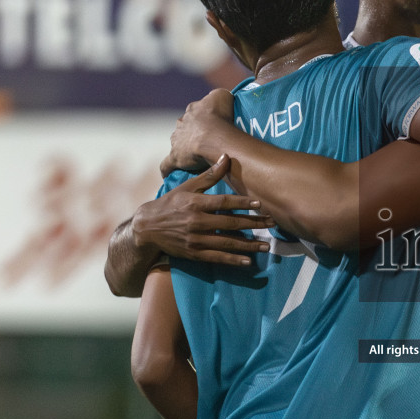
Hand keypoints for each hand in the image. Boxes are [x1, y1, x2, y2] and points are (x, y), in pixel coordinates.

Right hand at [133, 156, 274, 266]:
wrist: (147, 228)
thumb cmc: (170, 204)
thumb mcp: (187, 187)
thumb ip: (209, 176)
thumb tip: (226, 157)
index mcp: (195, 204)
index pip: (223, 203)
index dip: (242, 204)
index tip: (259, 204)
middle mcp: (196, 222)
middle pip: (230, 224)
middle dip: (253, 224)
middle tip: (272, 224)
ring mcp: (195, 240)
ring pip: (227, 243)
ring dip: (248, 245)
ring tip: (266, 246)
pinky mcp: (194, 253)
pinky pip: (217, 257)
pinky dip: (232, 259)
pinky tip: (247, 261)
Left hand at [164, 89, 236, 174]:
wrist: (213, 137)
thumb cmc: (220, 117)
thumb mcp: (222, 96)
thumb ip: (218, 95)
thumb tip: (217, 99)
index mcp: (193, 110)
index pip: (195, 113)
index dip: (203, 119)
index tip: (212, 126)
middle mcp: (182, 124)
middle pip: (186, 128)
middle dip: (193, 133)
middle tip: (207, 142)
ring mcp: (176, 141)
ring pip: (178, 144)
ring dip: (184, 149)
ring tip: (196, 158)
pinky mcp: (174, 158)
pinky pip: (167, 165)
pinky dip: (168, 169)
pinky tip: (170, 174)